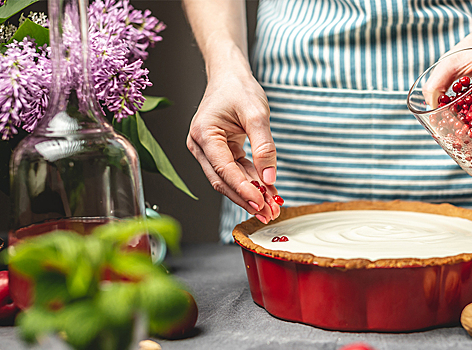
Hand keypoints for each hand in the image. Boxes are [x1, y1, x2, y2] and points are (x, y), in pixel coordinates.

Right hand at [186, 66, 279, 223]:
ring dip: (249, 194)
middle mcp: (200, 145)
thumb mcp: (257, 114)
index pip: (224, 169)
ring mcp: (207, 151)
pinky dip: (250, 182)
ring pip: (228, 180)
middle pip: (222, 181)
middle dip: (246, 199)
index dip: (243, 189)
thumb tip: (269, 178)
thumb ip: (264, 147)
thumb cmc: (239, 89)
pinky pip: (234, 172)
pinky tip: (267, 192)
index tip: (260, 203)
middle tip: (269, 214)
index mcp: (204, 134)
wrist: (230, 75)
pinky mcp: (218, 153)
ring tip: (271, 208)